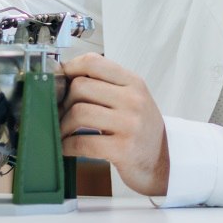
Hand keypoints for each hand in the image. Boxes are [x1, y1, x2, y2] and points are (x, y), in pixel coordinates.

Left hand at [59, 53, 168, 195]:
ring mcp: (129, 124)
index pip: (93, 62)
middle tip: (62, 112)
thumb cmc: (140, 128)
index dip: (69, 68)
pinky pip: (82, 142)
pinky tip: (67, 147)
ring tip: (63, 132)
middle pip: (80, 87)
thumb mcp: (132, 97)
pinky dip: (67, 146)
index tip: (59, 80)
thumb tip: (64, 78)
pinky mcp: (122, 149)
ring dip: (63, 125)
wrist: (163, 160)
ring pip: (79, 113)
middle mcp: (133, 99)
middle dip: (64, 101)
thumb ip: (106, 84)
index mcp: (133, 82)